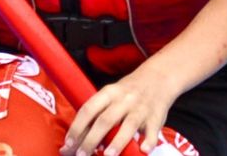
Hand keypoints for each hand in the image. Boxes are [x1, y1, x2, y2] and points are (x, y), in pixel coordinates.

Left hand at [62, 56, 183, 155]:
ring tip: (107, 155)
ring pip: (128, 125)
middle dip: (91, 139)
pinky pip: (152, 130)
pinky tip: (143, 150)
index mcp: (108, 93)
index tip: (68, 144)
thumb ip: (98, 113)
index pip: (88, 110)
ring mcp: (140, 109)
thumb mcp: (110, 95)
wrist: (157, 78)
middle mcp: (123, 100)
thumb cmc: (128, 91)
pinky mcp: (156, 118)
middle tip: (81, 155)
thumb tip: (79, 139)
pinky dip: (149, 141)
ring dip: (117, 142)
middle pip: (105, 120)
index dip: (77, 127)